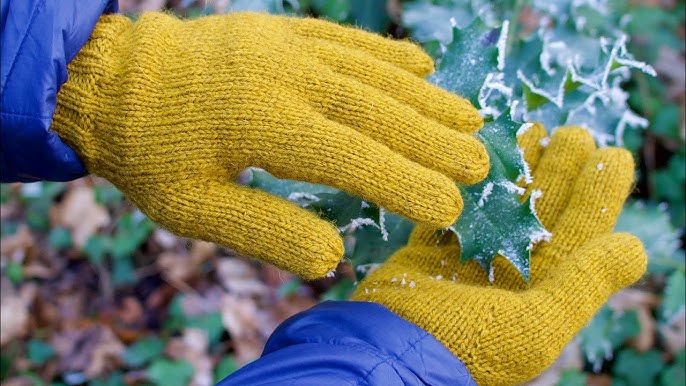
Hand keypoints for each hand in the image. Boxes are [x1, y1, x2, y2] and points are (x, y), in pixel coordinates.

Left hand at [51, 12, 488, 278]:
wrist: (116, 81)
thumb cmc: (152, 155)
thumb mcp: (192, 210)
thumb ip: (264, 230)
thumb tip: (330, 255)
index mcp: (263, 125)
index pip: (353, 158)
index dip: (406, 183)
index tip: (450, 206)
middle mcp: (286, 78)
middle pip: (376, 111)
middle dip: (434, 140)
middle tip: (482, 163)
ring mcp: (287, 47)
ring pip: (372, 73)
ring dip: (426, 98)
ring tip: (470, 119)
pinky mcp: (282, 31)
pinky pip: (345, 40)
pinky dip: (387, 56)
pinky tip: (422, 68)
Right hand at [351, 125, 646, 384]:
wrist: (393, 348)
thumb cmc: (467, 343)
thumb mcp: (537, 324)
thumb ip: (583, 283)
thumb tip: (635, 247)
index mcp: (543, 284)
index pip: (580, 230)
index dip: (599, 193)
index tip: (610, 153)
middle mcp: (510, 266)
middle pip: (544, 208)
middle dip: (561, 168)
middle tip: (573, 131)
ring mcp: (470, 254)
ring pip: (502, 202)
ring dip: (519, 168)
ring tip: (532, 129)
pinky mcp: (432, 245)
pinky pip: (456, 204)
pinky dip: (467, 180)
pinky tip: (476, 152)